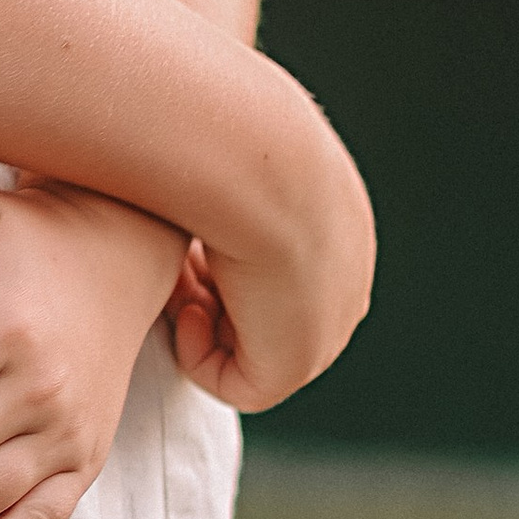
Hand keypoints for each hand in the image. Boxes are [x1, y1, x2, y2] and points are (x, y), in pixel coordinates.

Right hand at [181, 116, 375, 412]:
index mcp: (342, 225)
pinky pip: (235, 384)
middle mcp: (347, 279)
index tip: (184, 237)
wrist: (256, 159)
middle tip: (171, 263)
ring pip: (250, 349)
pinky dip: (196, 353)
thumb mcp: (230, 142)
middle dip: (212, 296)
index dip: (221, 260)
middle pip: (266, 313)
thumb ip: (219, 162)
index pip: (279, 266)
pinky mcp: (295, 364)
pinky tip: (184, 305)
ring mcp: (328, 327)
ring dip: (201, 320)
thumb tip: (171, 152)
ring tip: (172, 280)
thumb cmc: (231, 134)